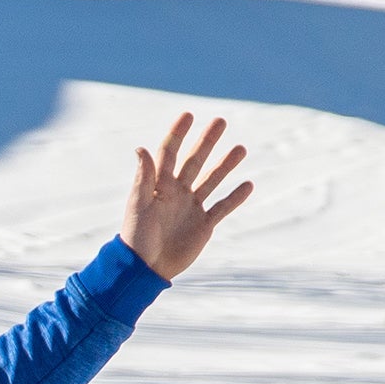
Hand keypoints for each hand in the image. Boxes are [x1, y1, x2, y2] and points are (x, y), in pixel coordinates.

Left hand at [120, 114, 251, 279]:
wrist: (145, 268)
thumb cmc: (136, 237)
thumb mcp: (138, 205)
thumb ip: (143, 178)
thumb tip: (141, 148)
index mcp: (159, 185)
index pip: (169, 153)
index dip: (178, 134)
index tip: (189, 115)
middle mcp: (177, 192)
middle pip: (195, 161)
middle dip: (207, 142)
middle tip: (221, 121)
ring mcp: (191, 208)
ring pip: (212, 180)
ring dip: (225, 165)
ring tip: (240, 148)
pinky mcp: (203, 225)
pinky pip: (222, 207)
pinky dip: (235, 197)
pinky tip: (248, 184)